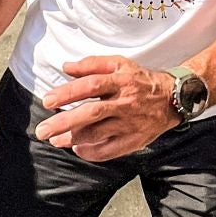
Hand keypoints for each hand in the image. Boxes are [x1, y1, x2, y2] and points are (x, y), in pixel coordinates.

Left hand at [37, 56, 177, 160]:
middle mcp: (126, 102)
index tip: (48, 101)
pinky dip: (91, 152)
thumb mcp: (120, 64)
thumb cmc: (140, 79)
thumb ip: (92, 64)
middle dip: (64, 123)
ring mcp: (130, 123)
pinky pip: (110, 150)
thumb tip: (66, 67)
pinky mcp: (134, 140)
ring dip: (73, 139)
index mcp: (121, 80)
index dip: (68, 93)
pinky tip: (78, 149)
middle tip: (43, 131)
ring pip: (98, 134)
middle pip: (92, 113)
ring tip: (56, 140)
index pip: (91, 85)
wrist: (172, 98)